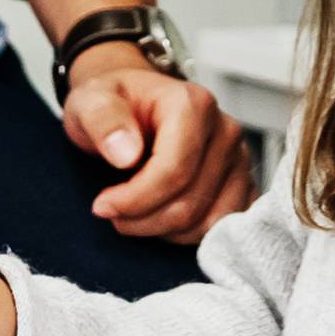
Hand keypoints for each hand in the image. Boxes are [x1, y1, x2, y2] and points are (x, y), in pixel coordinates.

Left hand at [61, 55, 253, 240]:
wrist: (135, 102)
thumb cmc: (116, 103)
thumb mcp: (91, 101)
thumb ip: (104, 121)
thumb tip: (126, 153)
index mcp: (193, 105)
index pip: (174, 170)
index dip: (135, 199)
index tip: (103, 205)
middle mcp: (225, 131)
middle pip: (190, 201)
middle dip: (143, 219)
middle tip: (111, 212)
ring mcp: (239, 159)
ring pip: (209, 221)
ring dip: (164, 229)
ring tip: (135, 212)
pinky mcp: (243, 183)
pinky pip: (222, 226)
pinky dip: (188, 234)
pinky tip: (161, 217)